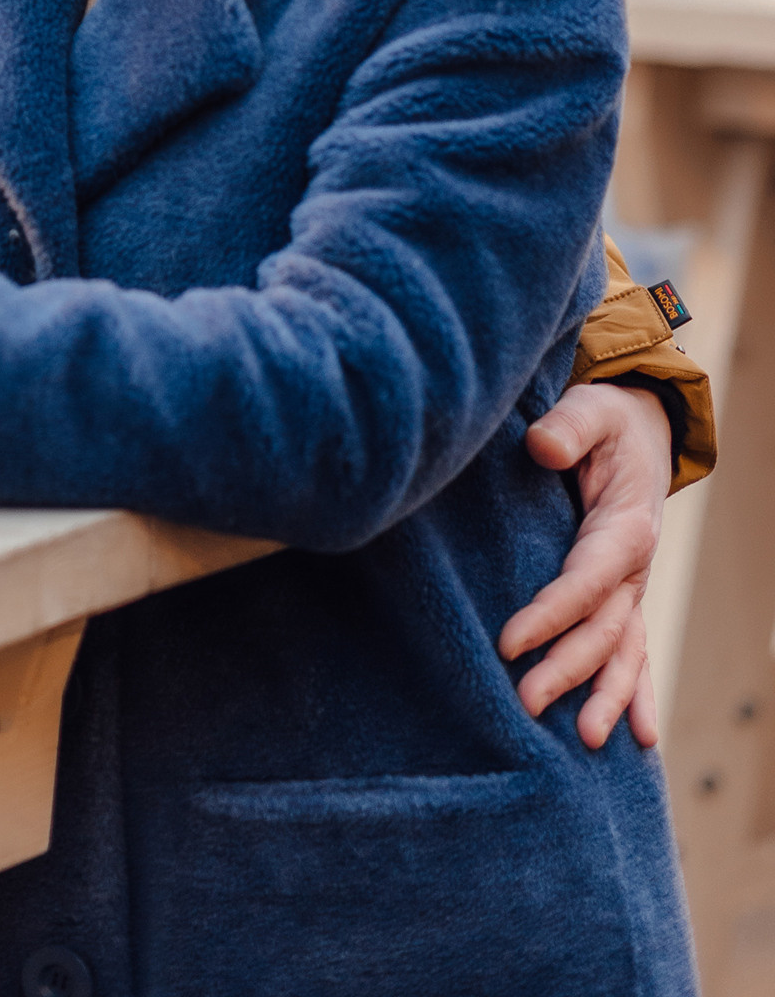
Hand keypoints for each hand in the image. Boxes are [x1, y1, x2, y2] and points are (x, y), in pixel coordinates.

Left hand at [499, 381, 672, 748]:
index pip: (584, 580)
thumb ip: (568, 426)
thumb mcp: (591, 410)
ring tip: (585, 738)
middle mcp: (633, 567)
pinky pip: (634, 652)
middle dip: (569, 669)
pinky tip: (641, 740)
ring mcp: (632, 589)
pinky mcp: (624, 598)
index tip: (508, 642)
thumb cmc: (605, 422)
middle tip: (527, 703)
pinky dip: (638, 694)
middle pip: (603, 629)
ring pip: (624, 652)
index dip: (550, 613)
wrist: (638, 433)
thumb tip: (541, 446)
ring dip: (607, 696)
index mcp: (623, 527)